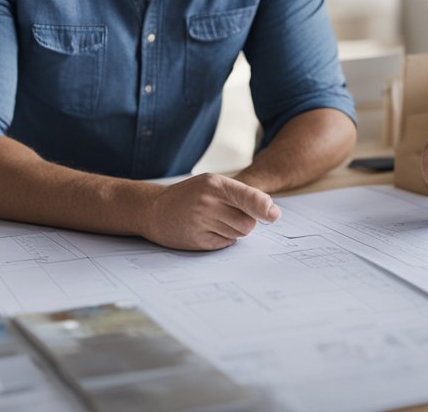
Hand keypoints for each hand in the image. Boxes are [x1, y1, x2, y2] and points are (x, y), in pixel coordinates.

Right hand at [142, 173, 281, 250]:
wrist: (153, 210)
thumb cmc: (189, 195)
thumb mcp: (212, 184)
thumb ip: (241, 194)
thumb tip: (271, 211)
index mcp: (214, 185)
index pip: (247, 197)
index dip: (263, 207)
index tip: (274, 215)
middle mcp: (208, 203)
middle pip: (248, 222)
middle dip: (246, 220)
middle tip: (228, 214)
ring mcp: (201, 223)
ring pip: (239, 234)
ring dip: (234, 230)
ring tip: (214, 220)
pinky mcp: (198, 241)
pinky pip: (226, 243)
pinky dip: (222, 238)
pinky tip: (207, 229)